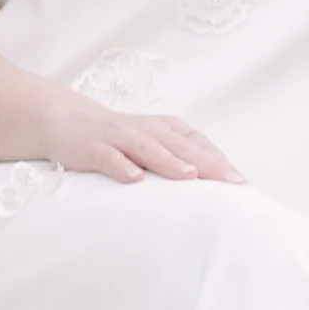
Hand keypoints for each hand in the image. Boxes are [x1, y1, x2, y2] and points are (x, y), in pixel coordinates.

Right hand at [45, 91, 240, 188]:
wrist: (67, 121)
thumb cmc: (120, 140)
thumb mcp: (153, 145)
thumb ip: (178, 160)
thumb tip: (213, 188)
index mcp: (166, 129)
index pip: (199, 144)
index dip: (220, 161)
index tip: (240, 184)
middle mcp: (147, 130)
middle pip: (181, 146)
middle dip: (208, 163)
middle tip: (231, 183)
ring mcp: (120, 138)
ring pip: (148, 148)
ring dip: (169, 161)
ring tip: (190, 175)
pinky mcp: (93, 148)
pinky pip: (109, 157)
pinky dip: (122, 165)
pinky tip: (134, 178)